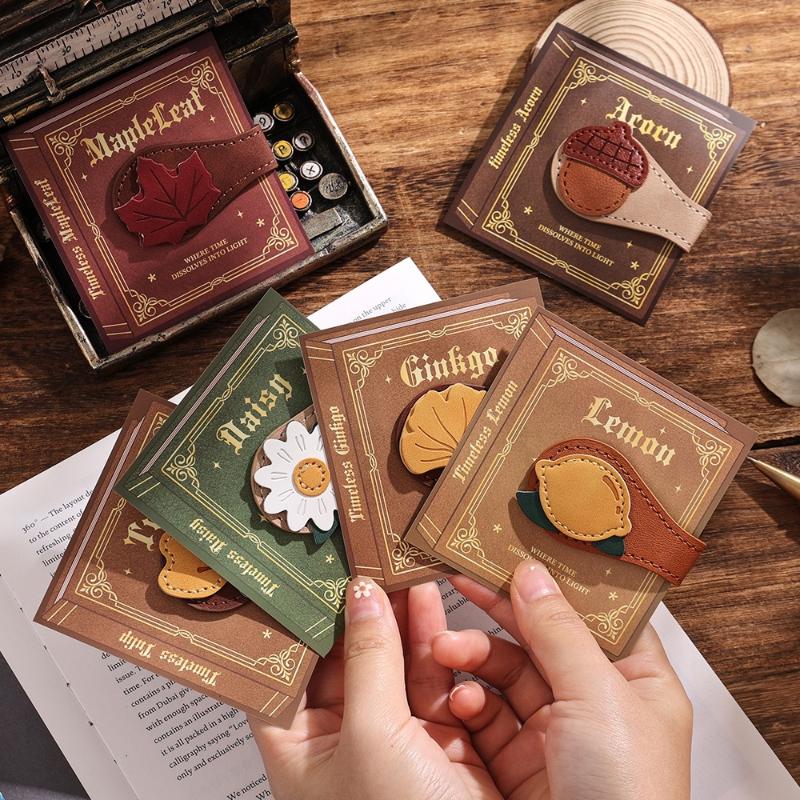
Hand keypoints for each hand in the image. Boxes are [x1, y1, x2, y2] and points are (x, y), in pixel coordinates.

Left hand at [249, 578, 500, 799]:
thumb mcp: (372, 737)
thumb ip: (369, 659)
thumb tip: (362, 596)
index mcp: (298, 745)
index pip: (282, 668)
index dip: (293, 618)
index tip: (308, 571)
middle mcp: (340, 736)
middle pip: (343, 654)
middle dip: (359, 607)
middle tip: (369, 559)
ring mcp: (390, 732)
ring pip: (390, 658)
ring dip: (400, 616)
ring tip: (404, 569)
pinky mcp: (435, 733)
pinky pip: (429, 674)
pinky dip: (435, 642)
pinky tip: (434, 608)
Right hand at [433, 561, 692, 799]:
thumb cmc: (627, 799)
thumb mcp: (598, 700)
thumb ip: (559, 631)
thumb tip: (531, 571)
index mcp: (638, 682)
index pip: (595, 611)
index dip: (554, 578)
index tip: (512, 549)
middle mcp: (598, 703)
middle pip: (541, 636)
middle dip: (497, 611)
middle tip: (456, 579)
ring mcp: (557, 732)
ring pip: (505, 672)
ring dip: (471, 656)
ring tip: (443, 651)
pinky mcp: (520, 761)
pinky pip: (486, 713)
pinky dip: (466, 700)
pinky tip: (456, 698)